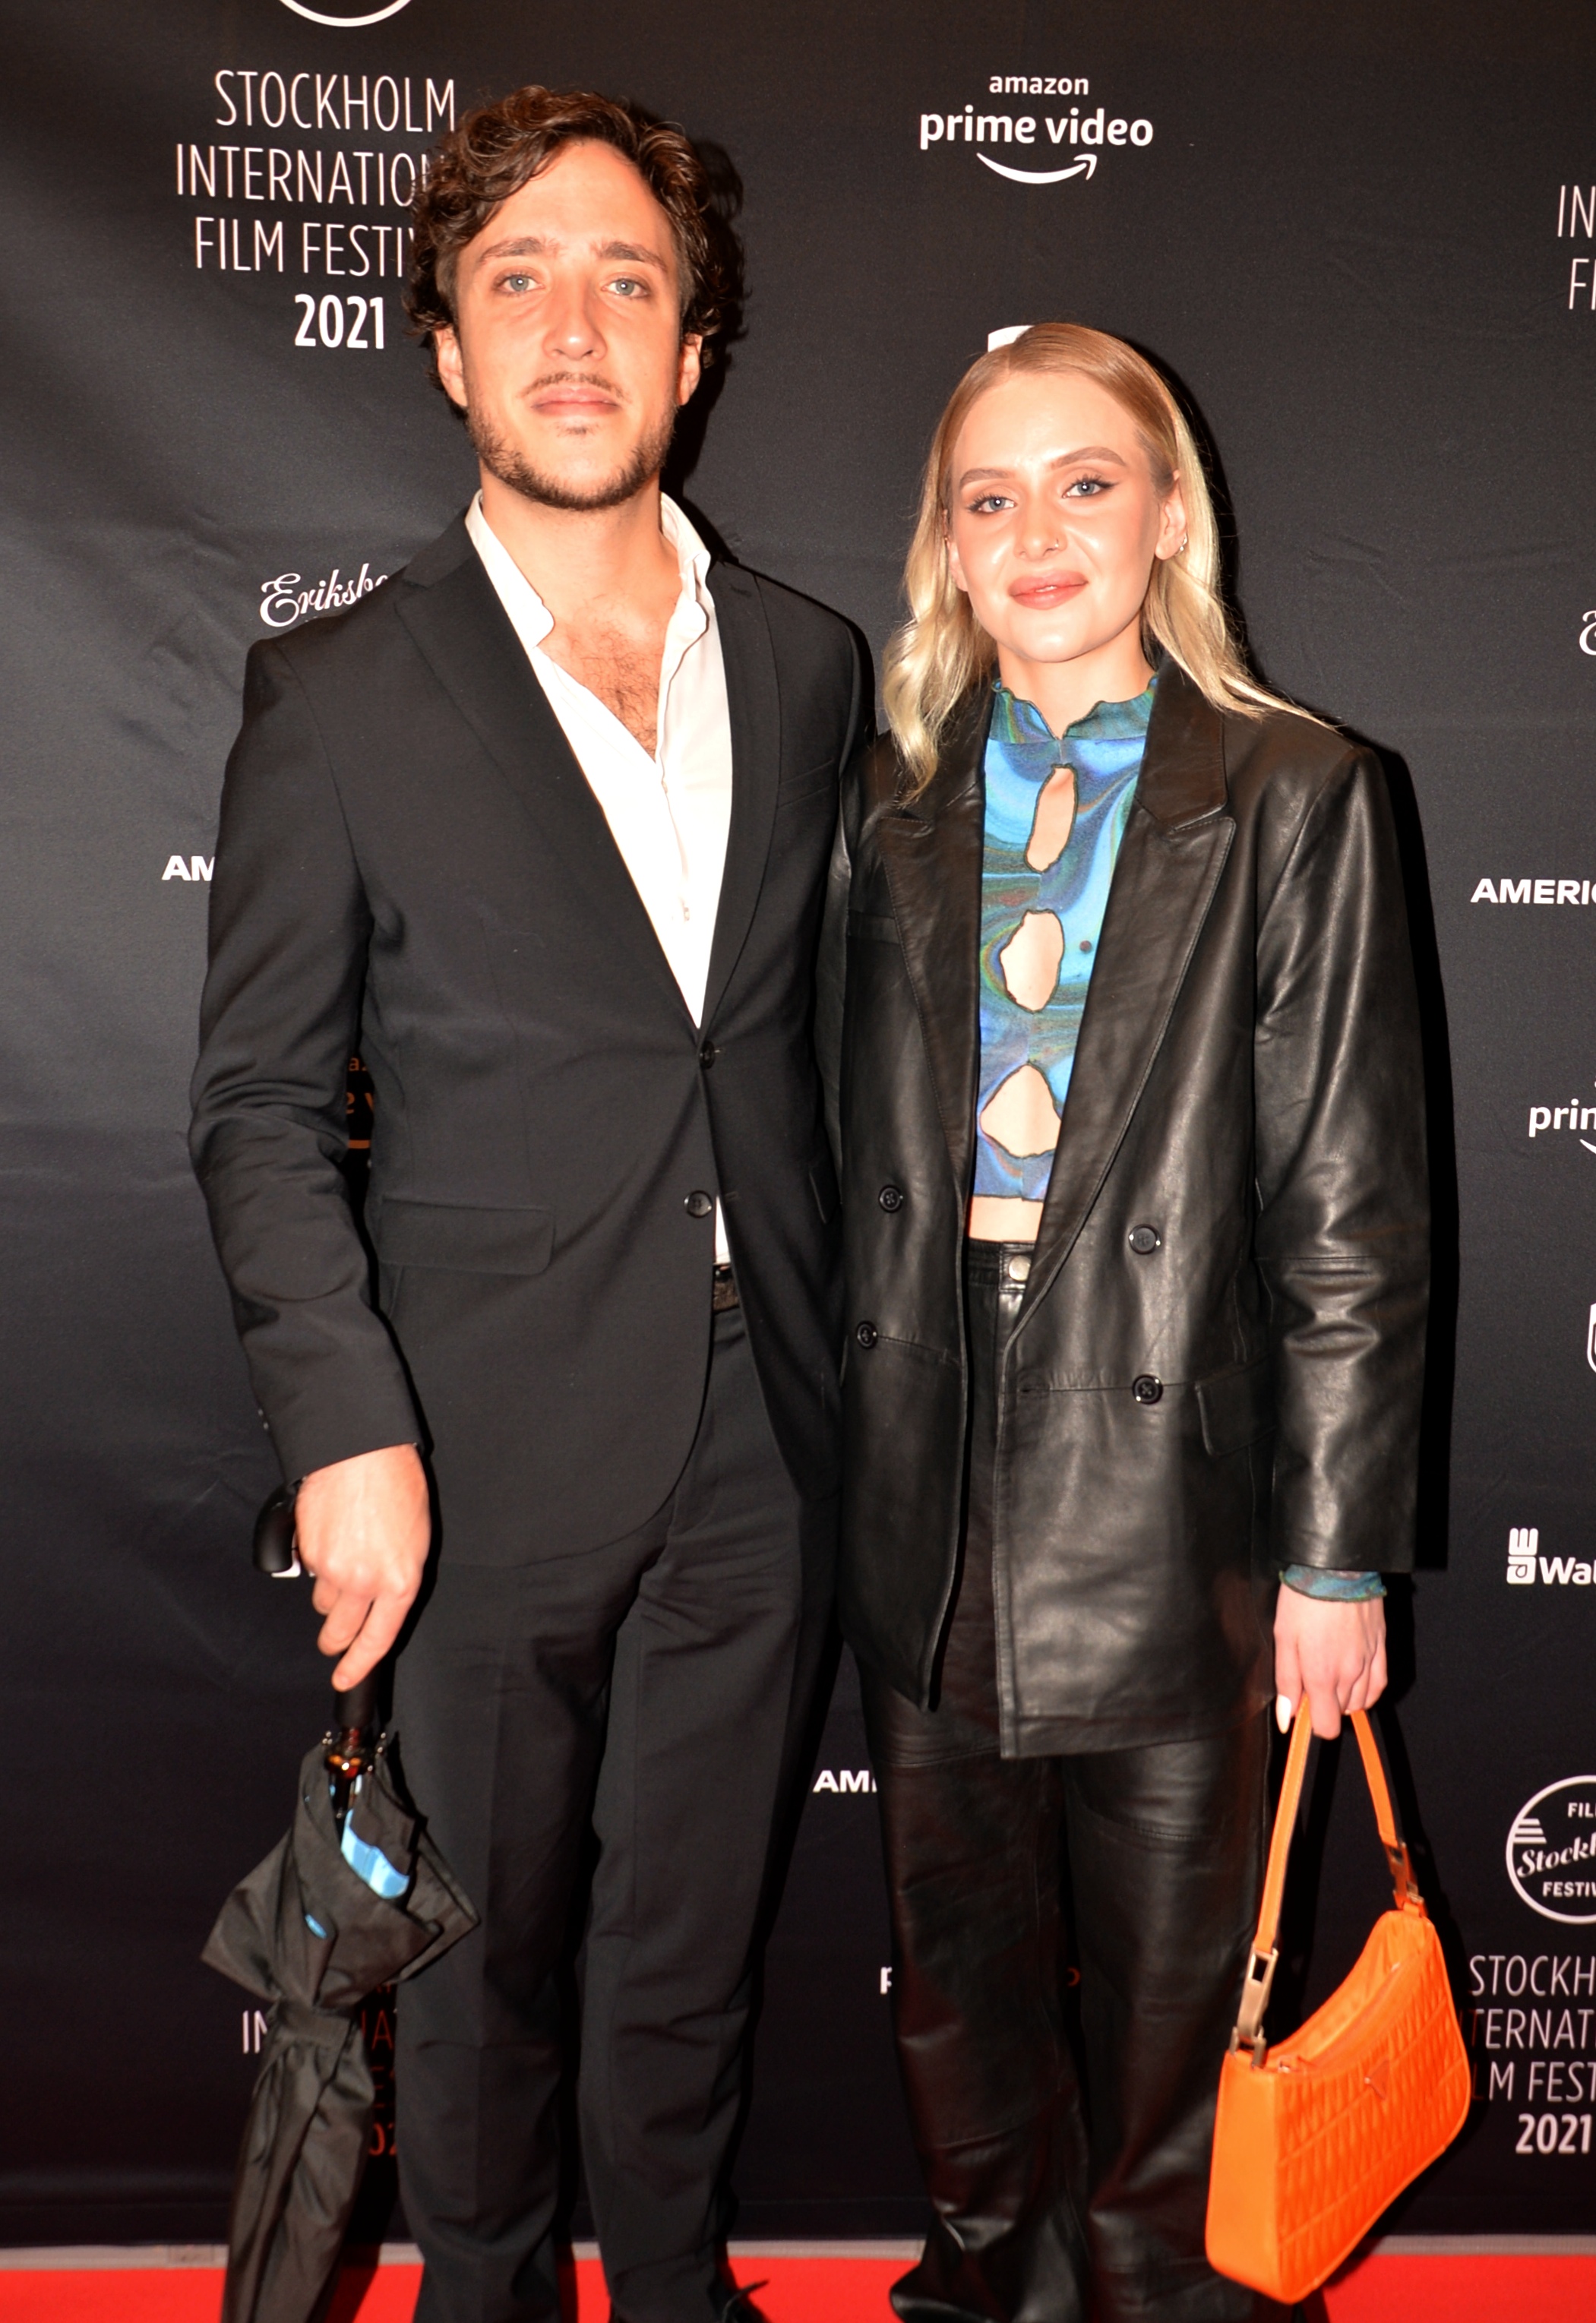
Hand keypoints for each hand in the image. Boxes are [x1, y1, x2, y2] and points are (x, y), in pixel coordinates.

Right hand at [294, 1444, 430, 1690]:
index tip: (346, 1678)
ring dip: (330, 1593)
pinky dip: (317, 1563)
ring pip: (324, 1601)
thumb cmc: (395, 1484)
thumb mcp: (416, 1536)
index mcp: (399, 1580)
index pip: (379, 1637)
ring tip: (344, 1559)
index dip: (359, 1664)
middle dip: (335, 1640)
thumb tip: (382, 1597)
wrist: (359, 1452)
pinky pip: (309, 1572)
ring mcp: (332, 1569)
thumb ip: (397, 1575)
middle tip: (333, 1640)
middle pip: (340, 1630)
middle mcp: (365, 1581)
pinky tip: (332, 1536)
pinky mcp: (307, 1553)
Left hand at [1272, 1587, 1386, 1739]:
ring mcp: (1369, 1662)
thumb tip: (1287, 1720)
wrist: (1337, 1568)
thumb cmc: (1304, 1601)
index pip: (1327, 1726)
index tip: (1302, 1704)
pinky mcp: (1380, 1648)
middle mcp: (1350, 1675)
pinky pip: (1378, 1684)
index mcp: (1323, 1676)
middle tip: (1310, 1676)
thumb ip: (1287, 1683)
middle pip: (1341, 1713)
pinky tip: (1354, 1678)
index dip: (1312, 1722)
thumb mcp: (1284, 1639)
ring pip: (1360, 1701)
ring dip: (1344, 1696)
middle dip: (1325, 1703)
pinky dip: (1366, 1689)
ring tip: (1329, 1670)